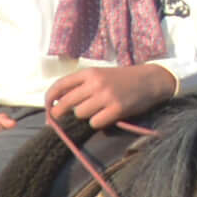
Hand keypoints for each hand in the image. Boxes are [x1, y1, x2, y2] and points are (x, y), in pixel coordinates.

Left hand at [45, 61, 173, 132]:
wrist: (150, 80)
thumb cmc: (122, 79)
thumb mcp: (100, 75)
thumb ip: (81, 84)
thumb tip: (58, 100)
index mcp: (89, 73)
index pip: (60, 85)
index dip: (49, 98)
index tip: (47, 106)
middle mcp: (95, 83)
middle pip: (65, 103)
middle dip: (59, 112)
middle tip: (57, 118)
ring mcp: (106, 96)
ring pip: (80, 114)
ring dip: (84, 116)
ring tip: (95, 111)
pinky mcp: (117, 109)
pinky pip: (95, 123)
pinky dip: (98, 123)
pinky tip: (106, 117)